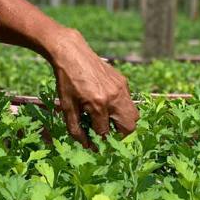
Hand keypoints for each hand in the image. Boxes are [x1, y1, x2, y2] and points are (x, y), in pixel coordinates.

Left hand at [48, 29, 138, 146]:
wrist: (71, 53)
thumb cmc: (66, 80)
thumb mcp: (66, 105)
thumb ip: (75, 127)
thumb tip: (85, 145)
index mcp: (98, 104)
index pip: (104, 132)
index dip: (99, 142)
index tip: (95, 145)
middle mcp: (114, 97)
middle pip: (129, 127)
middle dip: (120, 135)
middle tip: (108, 135)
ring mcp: (121, 88)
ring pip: (133, 114)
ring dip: (123, 122)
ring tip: (108, 121)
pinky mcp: (123, 81)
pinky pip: (128, 101)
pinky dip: (121, 107)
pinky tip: (106, 104)